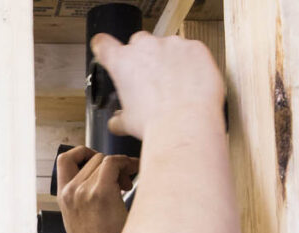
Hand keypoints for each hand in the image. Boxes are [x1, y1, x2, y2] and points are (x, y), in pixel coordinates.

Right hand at [57, 147, 138, 232]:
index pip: (65, 159)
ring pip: (104, 159)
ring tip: (127, 184)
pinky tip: (133, 174)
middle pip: (92, 157)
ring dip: (121, 166)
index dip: (84, 153)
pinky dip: (127, 164)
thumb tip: (98, 181)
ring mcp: (83, 191)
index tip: (99, 161)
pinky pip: (113, 162)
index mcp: (63, 196)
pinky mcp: (100, 192)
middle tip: (122, 180)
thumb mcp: (79, 219)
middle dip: (109, 163)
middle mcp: (70, 191)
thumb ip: (82, 199)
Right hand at [90, 32, 224, 139]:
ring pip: (167, 46)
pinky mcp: (195, 48)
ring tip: (175, 86)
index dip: (104, 46)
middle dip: (143, 56)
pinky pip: (191, 51)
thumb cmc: (155, 124)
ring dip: (169, 60)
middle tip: (151, 79)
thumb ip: (118, 118)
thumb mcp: (126, 123)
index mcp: (121, 62)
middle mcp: (145, 47)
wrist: (185, 125)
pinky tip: (191, 83)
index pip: (103, 44)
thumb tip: (117, 122)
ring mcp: (171, 44)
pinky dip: (191, 63)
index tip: (108, 49)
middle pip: (139, 42)